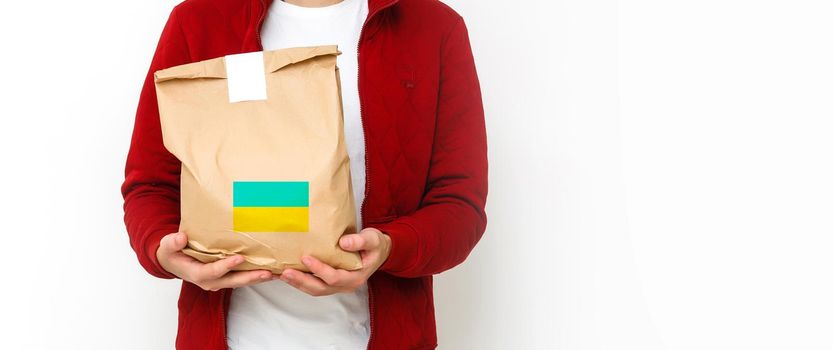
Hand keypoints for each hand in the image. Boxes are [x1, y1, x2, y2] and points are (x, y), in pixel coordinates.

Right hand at [156, 231, 274, 290]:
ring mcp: (220, 280)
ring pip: (241, 281)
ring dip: (257, 278)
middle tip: (267, 273)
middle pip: (233, 281)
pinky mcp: (226, 277)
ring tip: (275, 274)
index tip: (239, 258)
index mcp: (196, 274)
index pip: (212, 272)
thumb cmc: (172, 253)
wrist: (175, 262)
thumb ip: (173, 243)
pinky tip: (270, 270)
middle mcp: (210, 281)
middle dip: (250, 277)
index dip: (225, 266)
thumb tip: (181, 238)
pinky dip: (256, 274)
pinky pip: (242, 277)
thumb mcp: (168, 246)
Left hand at [279, 228, 391, 295]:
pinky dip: (301, 281)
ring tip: (282, 275)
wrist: (378, 251)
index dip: (319, 269)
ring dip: (298, 283)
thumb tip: (344, 242)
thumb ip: (361, 240)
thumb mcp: (373, 239)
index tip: (306, 258)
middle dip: (301, 281)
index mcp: (356, 276)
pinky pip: (314, 285)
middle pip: (320, 288)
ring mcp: (338, 285)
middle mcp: (346, 285)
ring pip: (315, 289)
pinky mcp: (331, 282)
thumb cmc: (375, 245)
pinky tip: (289, 274)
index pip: (335, 277)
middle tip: (285, 272)